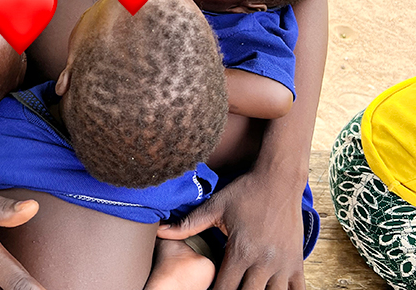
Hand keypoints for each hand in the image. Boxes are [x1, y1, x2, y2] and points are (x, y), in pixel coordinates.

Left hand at [157, 169, 305, 289]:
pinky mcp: (297, 262)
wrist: (278, 179)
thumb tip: (160, 230)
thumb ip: (189, 223)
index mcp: (240, 252)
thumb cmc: (245, 191)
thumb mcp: (215, 206)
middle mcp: (262, 263)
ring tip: (247, 287)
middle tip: (227, 288)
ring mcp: (282, 265)